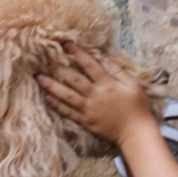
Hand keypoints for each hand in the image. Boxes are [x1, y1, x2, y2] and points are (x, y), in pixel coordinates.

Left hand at [37, 44, 156, 145]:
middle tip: (45, 58)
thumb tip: (104, 58)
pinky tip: (47, 98)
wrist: (135, 133)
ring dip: (52, 86)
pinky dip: (57, 106)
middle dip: (59, 67)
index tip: (66, 44)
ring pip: (67, 95)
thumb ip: (118, 72)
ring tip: (39, 77)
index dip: (77, 53)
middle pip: (74, 79)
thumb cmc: (137, 108)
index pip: (89, 64)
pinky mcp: (86, 121)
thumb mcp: (133, 85)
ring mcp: (89, 110)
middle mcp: (95, 96)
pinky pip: (69, 112)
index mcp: (107, 84)